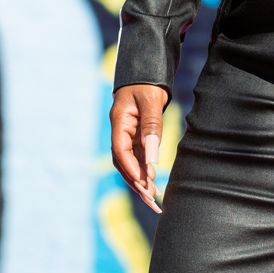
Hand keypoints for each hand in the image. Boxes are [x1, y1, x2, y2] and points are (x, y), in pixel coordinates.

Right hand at [110, 83, 169, 213]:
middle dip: (135, 181)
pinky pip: (138, 158)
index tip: (144, 181)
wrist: (147, 73)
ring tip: (153, 199)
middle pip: (123, 162)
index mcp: (119, 121)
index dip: (131, 167)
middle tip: (151, 199)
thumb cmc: (147, 84)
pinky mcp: (136, 137)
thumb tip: (152, 157)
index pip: (120, 149)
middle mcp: (121, 131)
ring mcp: (128, 135)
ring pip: (130, 163)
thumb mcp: (151, 102)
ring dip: (140, 181)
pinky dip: (145, 172)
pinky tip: (153, 184)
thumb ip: (151, 127)